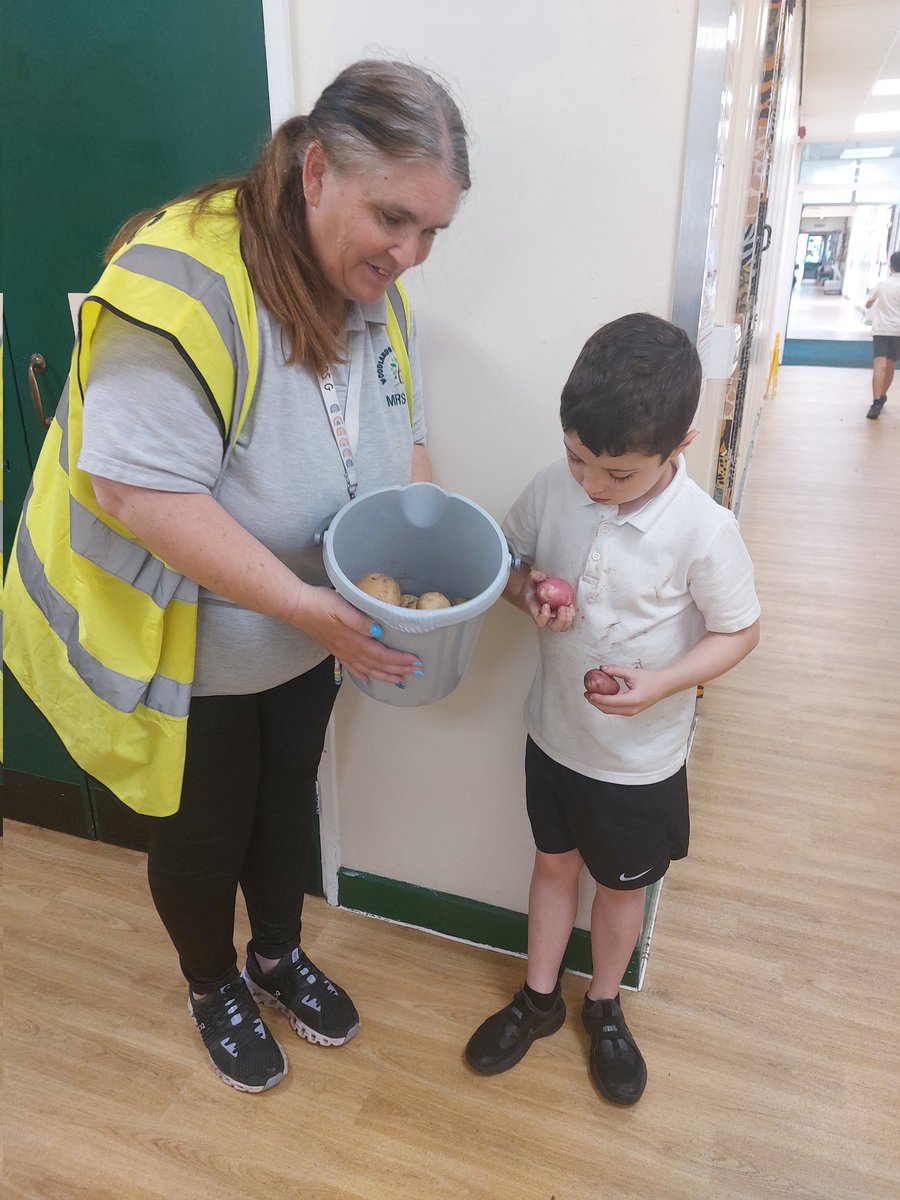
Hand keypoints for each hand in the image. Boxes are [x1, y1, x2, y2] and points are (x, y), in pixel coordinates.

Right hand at [293, 585, 420, 683]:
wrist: (297, 606)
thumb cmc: (320, 603)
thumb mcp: (342, 606)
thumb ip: (360, 620)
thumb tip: (378, 631)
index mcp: (354, 641)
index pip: (382, 655)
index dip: (400, 660)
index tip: (416, 661)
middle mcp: (350, 651)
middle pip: (378, 665)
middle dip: (398, 670)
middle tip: (415, 672)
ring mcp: (342, 652)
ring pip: (368, 670)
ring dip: (385, 676)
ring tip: (400, 680)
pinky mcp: (336, 650)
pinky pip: (353, 668)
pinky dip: (364, 676)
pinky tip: (369, 679)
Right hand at [524, 569, 574, 632]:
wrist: (532, 594)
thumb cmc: (531, 589)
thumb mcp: (530, 580)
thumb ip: (535, 576)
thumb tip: (544, 577)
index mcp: (535, 612)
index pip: (539, 620)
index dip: (544, 616)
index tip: (546, 605)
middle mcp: (545, 618)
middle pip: (554, 627)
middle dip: (561, 619)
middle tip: (562, 607)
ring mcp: (554, 618)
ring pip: (563, 627)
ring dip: (568, 619)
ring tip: (568, 607)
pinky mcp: (561, 615)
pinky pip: (568, 620)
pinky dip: (571, 614)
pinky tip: (570, 605)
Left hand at [584, 664, 669, 715]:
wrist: (662, 686)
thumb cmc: (649, 678)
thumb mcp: (632, 672)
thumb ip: (616, 670)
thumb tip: (600, 668)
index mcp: (633, 700)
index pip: (610, 701)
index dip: (597, 698)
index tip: (588, 692)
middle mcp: (632, 709)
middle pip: (608, 709)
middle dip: (595, 703)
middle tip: (586, 694)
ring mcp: (632, 713)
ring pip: (611, 711)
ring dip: (599, 705)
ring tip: (591, 695)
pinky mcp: (631, 712)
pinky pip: (615, 710)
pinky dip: (606, 705)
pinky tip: (601, 697)